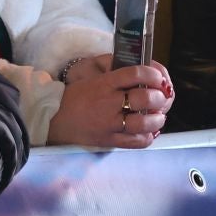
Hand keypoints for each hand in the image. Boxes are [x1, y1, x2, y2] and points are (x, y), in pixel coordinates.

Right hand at [47, 59, 172, 148]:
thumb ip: (114, 75)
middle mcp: (108, 102)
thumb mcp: (92, 78)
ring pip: (143, 122)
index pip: (135, 74)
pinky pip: (136, 142)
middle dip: (158, 97)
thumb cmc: (74, 97)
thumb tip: (139, 73)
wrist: (54, 119)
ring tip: (158, 116)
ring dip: (156, 119)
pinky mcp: (109, 140)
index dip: (152, 75)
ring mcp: (110, 123)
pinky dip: (148, 137)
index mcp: (104, 83)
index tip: (157, 77)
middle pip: (143, 98)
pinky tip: (149, 132)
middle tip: (160, 97)